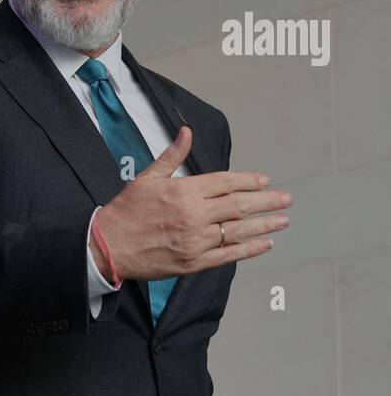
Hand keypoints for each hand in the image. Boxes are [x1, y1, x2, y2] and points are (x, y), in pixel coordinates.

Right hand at [93, 126, 292, 281]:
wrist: (108, 246)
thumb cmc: (127, 210)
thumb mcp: (147, 178)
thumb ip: (172, 156)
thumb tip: (186, 133)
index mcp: (184, 191)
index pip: (226, 183)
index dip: (248, 181)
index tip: (265, 181)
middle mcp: (194, 215)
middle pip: (239, 206)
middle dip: (267, 201)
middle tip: (286, 199)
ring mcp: (196, 240)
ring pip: (239, 231)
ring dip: (264, 225)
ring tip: (282, 220)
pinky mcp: (194, 262)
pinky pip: (229, 255)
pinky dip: (250, 249)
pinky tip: (264, 244)